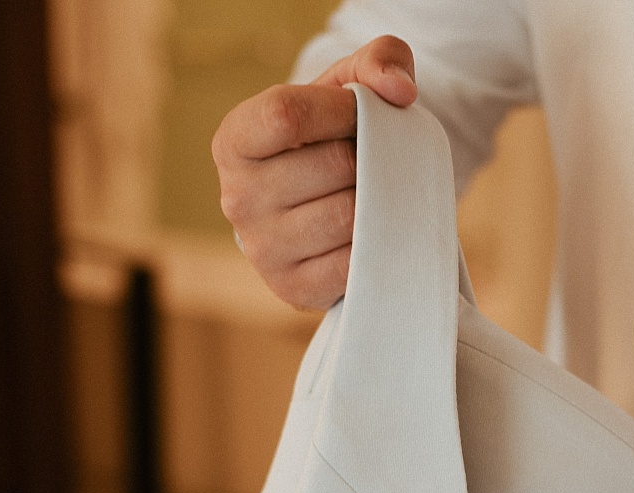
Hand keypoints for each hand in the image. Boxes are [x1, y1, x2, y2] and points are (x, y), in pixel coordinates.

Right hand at [211, 36, 416, 310]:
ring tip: (368, 193)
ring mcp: (262, 250)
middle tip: (367, 161)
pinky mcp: (292, 289)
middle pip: (331, 167)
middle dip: (366, 159)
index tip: (362, 112)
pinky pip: (354, 261)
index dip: (340, 110)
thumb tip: (400, 91)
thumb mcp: (345, 86)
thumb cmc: (331, 138)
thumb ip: (377, 62)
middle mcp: (236, 198)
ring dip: (375, 201)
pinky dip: (373, 242)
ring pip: (347, 215)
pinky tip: (367, 229)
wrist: (322, 204)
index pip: (286, 115)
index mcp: (234, 141)